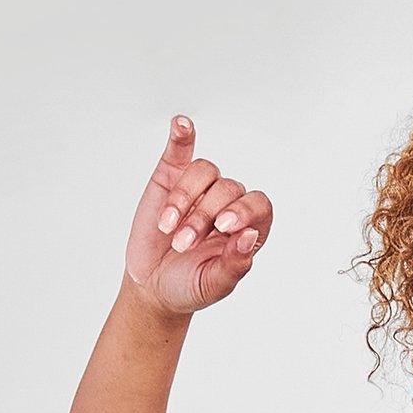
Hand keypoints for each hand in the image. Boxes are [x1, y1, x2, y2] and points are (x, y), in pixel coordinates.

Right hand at [125, 114, 272, 318]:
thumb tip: (250, 235)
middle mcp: (228, 205)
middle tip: (183, 243)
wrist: (153, 285)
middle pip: (228, 189)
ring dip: (185, 198)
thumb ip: (235, 265)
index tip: (224, 227)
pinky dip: (182, 136)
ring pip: (204, 172)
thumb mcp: (214, 285)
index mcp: (246, 230)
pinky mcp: (172, 177)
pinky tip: (181, 126)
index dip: (245, 210)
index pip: (259, 206)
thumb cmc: (189, 287)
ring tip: (169, 227)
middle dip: (203, 216)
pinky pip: (182, 150)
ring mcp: (201, 189)